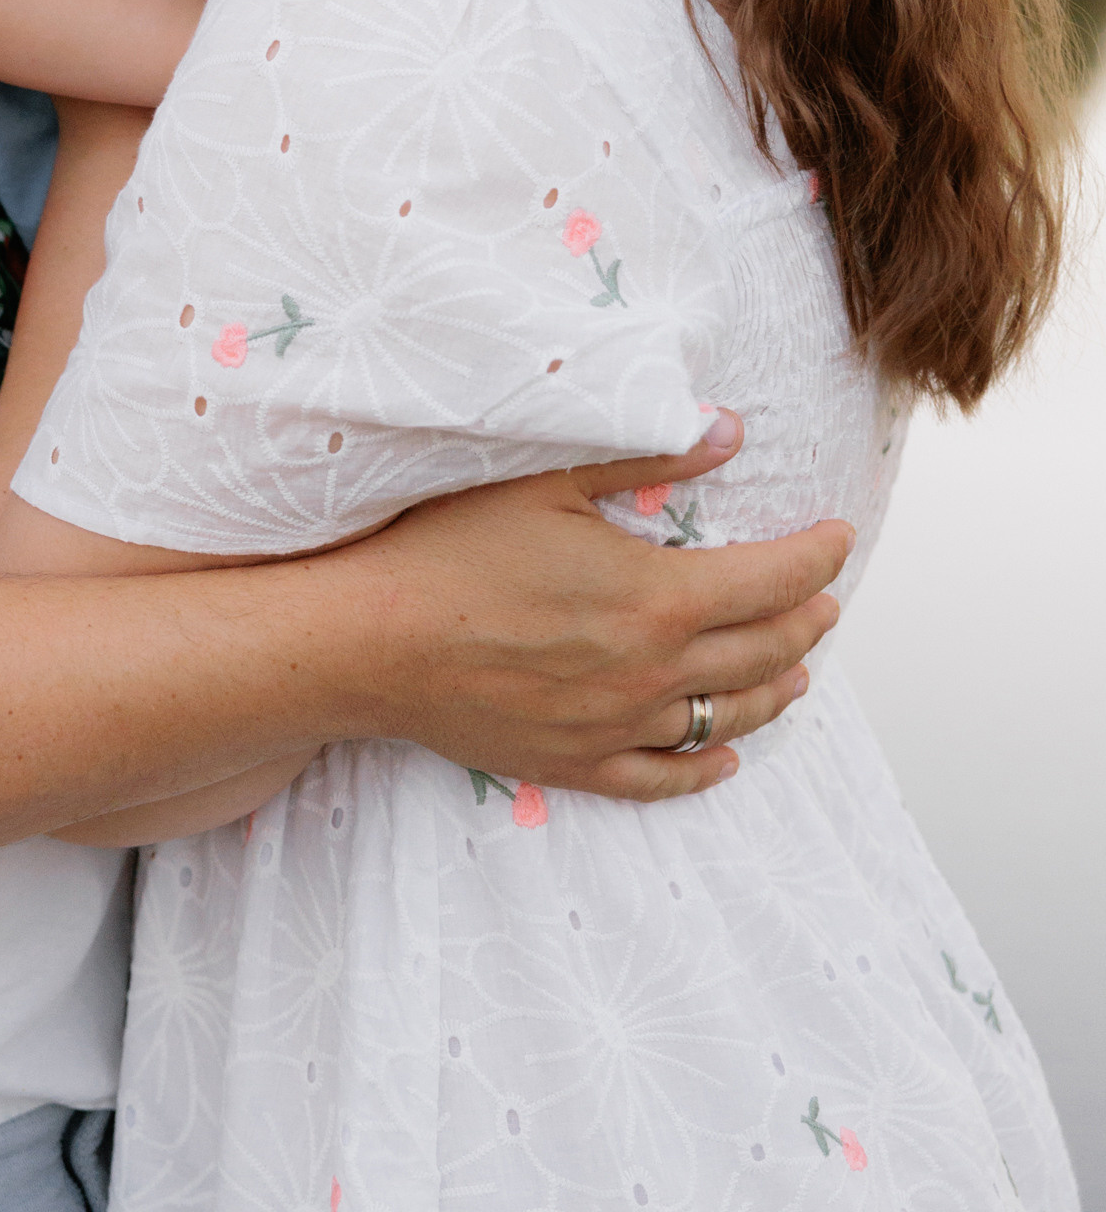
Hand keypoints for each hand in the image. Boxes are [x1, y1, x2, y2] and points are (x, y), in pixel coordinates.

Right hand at [344, 417, 850, 801]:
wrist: (374, 640)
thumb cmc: (451, 550)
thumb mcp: (551, 482)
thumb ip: (650, 458)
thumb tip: (729, 433)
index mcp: (657, 598)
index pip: (773, 580)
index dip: (817, 557)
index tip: (838, 538)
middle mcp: (653, 672)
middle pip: (764, 651)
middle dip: (806, 620)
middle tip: (824, 599)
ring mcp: (617, 727)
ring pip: (726, 717)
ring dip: (774, 690)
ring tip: (797, 672)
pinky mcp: (576, 764)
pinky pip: (663, 778)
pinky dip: (705, 767)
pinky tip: (725, 756)